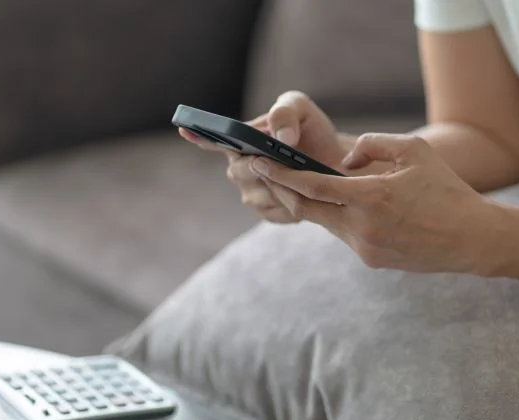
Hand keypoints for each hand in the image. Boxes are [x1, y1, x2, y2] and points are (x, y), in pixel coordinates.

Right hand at [179, 91, 346, 223]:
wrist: (333, 159)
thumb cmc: (309, 129)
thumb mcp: (299, 109)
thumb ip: (285, 113)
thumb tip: (282, 138)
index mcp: (238, 139)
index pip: (213, 140)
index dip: (199, 136)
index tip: (185, 128)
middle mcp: (239, 168)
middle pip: (240, 172)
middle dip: (260, 166)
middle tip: (282, 159)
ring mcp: (252, 193)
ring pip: (258, 195)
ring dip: (281, 186)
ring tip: (305, 175)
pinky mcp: (269, 212)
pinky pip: (276, 211)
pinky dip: (292, 202)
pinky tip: (305, 191)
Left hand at [251, 133, 502, 273]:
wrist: (473, 239)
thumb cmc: (447, 189)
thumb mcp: (415, 150)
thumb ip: (373, 145)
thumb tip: (343, 160)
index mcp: (373, 197)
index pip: (312, 187)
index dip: (281, 174)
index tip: (259, 162)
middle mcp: (363, 227)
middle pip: (304, 209)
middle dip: (280, 189)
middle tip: (261, 171)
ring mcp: (365, 248)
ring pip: (323, 222)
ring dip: (306, 203)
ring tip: (291, 182)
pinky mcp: (370, 260)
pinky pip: (343, 233)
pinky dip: (333, 216)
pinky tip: (331, 202)